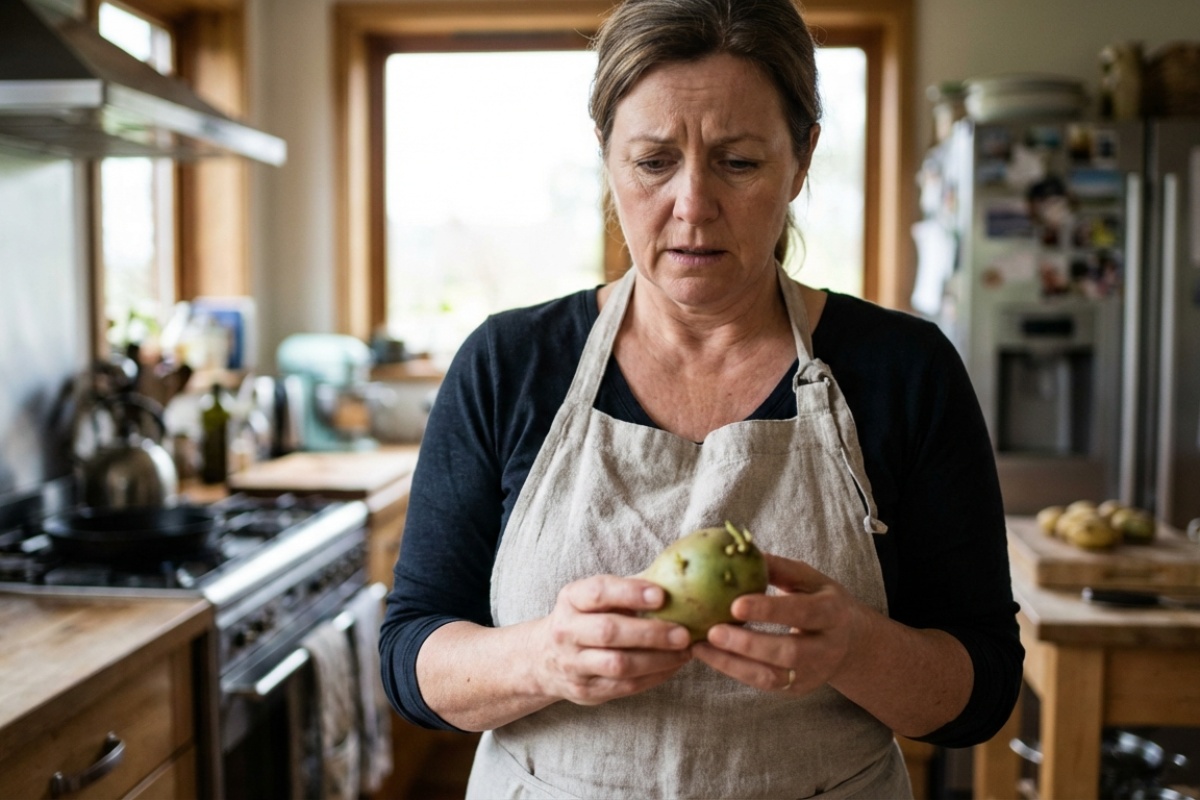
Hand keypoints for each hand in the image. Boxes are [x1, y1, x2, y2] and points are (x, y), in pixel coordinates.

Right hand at [531, 574, 692, 705]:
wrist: (546, 658)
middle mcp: (566, 631)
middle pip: (609, 632)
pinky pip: (625, 686)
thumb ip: (628, 588)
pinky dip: (654, 676)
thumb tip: (677, 578)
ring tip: (684, 652)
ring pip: (618, 665)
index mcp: (571, 599)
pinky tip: (672, 666)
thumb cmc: (586, 618)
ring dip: (657, 659)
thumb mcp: (595, 597)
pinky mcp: (586, 691)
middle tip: (683, 633)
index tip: (661, 595)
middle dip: (650, 633)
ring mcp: (573, 664)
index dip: (630, 593)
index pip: (598, 592)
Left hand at [692, 554, 866, 694]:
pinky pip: (764, 684)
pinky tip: (710, 655)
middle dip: (748, 644)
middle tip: (712, 631)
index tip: (735, 604)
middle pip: (789, 652)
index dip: (769, 610)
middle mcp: (827, 648)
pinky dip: (734, 671)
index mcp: (832, 612)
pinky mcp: (797, 688)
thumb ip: (780, 568)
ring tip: (701, 647)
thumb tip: (742, 551)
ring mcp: (813, 673)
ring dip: (733, 664)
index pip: (802, 611)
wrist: (851, 642)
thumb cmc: (820, 600)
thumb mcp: (809, 579)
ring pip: (773, 676)